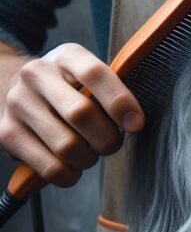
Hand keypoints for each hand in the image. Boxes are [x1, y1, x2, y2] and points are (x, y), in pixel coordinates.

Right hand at [0, 42, 143, 186]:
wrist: (14, 91)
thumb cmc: (70, 91)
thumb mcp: (90, 79)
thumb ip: (113, 93)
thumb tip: (134, 122)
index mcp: (66, 56)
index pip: (95, 74)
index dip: (120, 102)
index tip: (137, 124)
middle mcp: (36, 74)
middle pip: (82, 114)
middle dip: (107, 139)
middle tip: (110, 143)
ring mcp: (18, 104)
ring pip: (67, 146)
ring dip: (89, 159)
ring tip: (88, 152)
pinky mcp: (7, 134)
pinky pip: (51, 168)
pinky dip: (70, 175)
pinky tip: (72, 166)